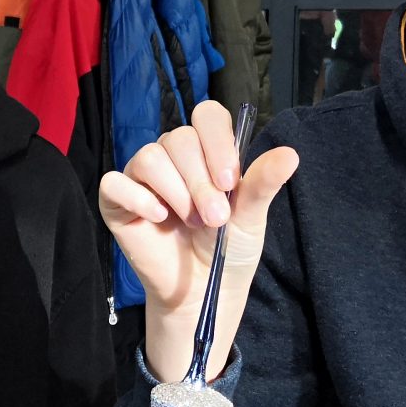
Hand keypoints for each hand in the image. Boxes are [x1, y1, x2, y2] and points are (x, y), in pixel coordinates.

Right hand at [99, 100, 299, 382]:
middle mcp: (172, 156)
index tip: (231, 181)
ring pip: (149, 157)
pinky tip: (159, 218)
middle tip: (215, 218)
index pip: (207, 116)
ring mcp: (141, 177)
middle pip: (178, 139)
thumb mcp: (251, 216)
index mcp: (206, 151)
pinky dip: (137, 198)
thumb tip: (290, 154)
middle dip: (201, 181)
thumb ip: (263, 184)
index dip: (218, 142)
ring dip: (176, 193)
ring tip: (191, 223)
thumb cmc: (227, 248)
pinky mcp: (116, 201)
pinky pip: (114, 182)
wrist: (204, 290)